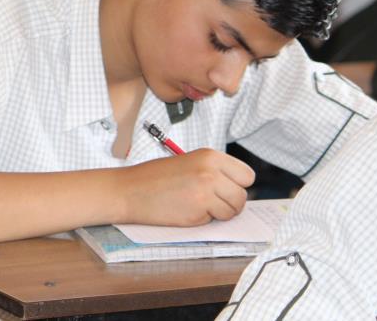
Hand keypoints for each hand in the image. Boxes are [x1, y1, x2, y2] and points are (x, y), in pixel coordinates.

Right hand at [116, 148, 254, 225]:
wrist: (129, 190)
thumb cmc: (154, 178)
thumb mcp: (188, 162)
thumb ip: (213, 171)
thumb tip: (236, 188)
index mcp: (210, 156)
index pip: (246, 175)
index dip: (237, 185)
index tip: (225, 189)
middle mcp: (211, 171)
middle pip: (242, 195)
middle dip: (230, 202)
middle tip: (210, 201)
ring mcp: (206, 191)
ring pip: (233, 210)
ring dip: (219, 213)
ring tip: (197, 205)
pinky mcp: (198, 210)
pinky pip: (215, 220)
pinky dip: (205, 219)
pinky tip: (187, 210)